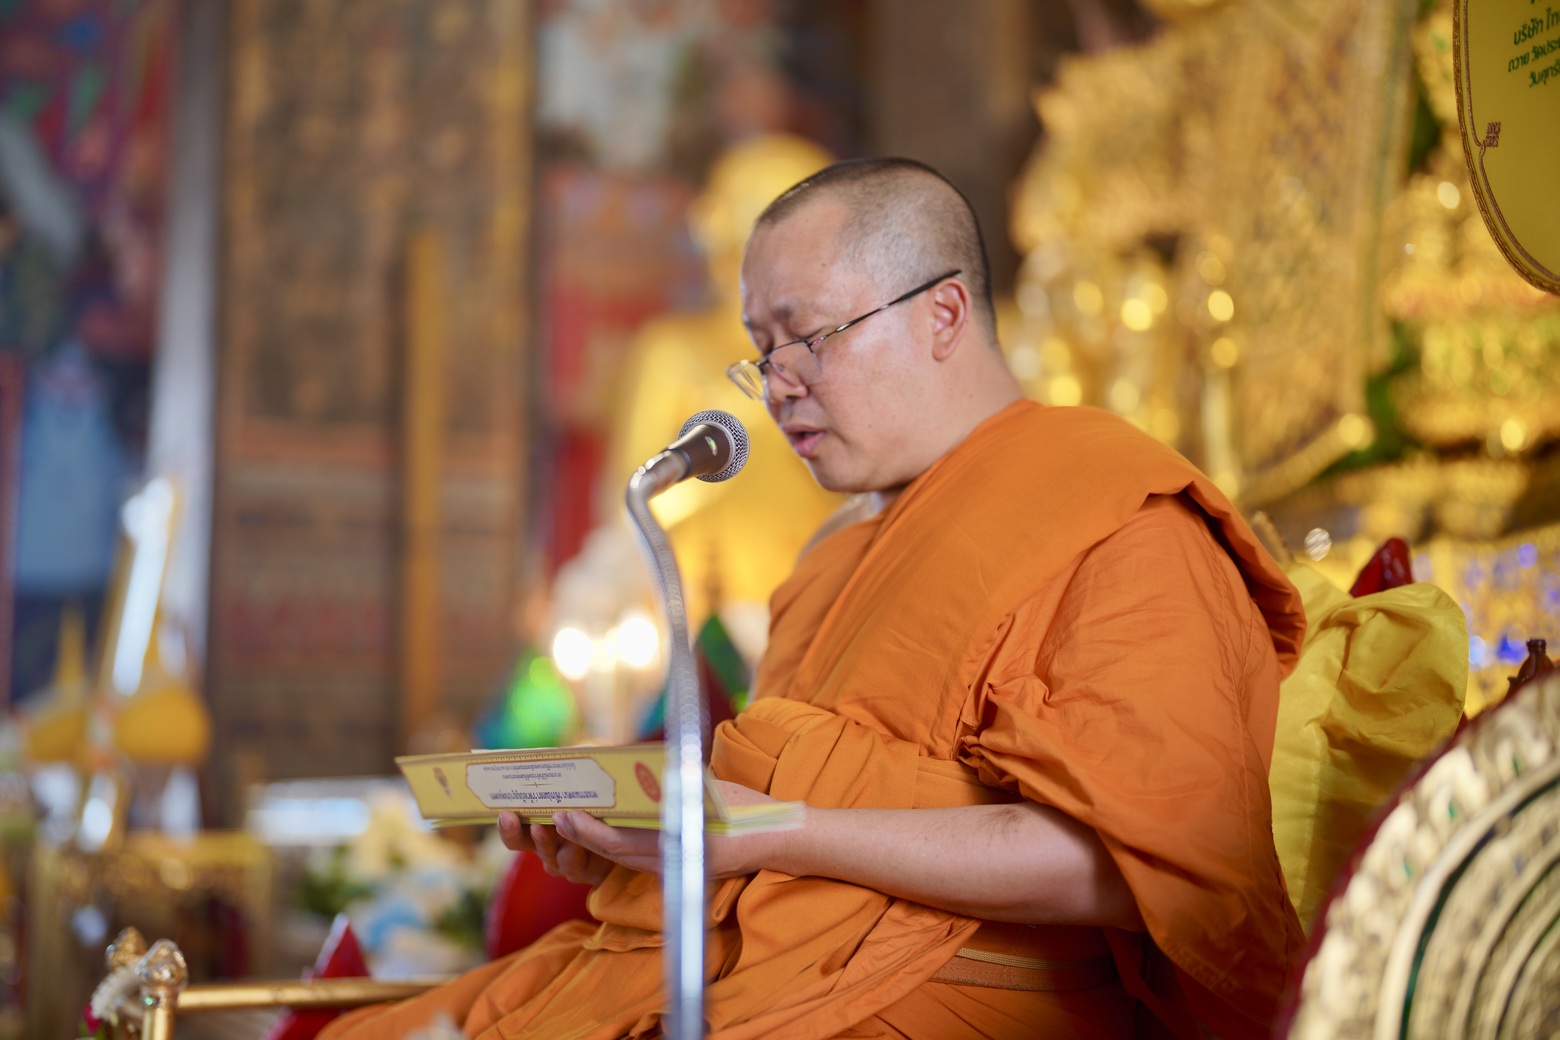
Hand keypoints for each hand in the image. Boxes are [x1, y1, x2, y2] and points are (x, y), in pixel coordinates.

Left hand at [495, 782, 795, 883]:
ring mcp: (674, 868)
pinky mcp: (678, 867)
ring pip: (621, 858)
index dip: (586, 831)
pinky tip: (600, 826)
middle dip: (579, 836)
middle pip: (612, 853)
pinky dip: (614, 843)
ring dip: (592, 840)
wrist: (780, 839)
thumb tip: (634, 774)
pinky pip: (637, 857)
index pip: (619, 843)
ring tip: (566, 818)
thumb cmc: (749, 809)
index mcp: (676, 845)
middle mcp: (670, 862)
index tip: (562, 814)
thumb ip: (671, 786)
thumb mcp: (709, 792)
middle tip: (551, 813)